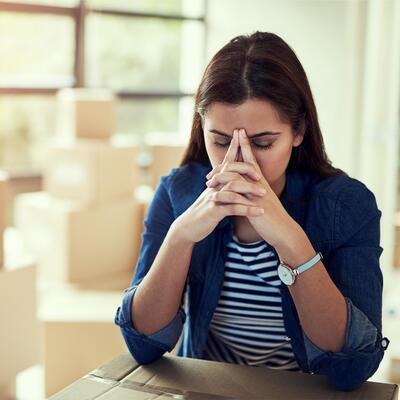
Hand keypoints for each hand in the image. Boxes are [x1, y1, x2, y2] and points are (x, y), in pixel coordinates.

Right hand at [173, 129, 265, 243]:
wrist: (188, 227)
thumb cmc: (203, 212)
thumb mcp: (212, 196)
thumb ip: (222, 185)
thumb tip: (232, 177)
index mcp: (215, 182)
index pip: (226, 161)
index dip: (234, 147)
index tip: (241, 133)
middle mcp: (214, 186)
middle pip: (230, 171)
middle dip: (246, 170)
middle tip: (260, 176)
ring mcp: (213, 198)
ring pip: (233, 189)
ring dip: (250, 190)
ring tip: (264, 194)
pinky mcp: (214, 211)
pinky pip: (232, 208)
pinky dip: (247, 209)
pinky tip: (258, 212)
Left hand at [206, 128, 298, 247]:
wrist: (283, 230)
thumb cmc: (271, 216)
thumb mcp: (261, 200)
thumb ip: (253, 190)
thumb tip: (243, 185)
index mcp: (261, 182)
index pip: (252, 159)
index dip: (245, 145)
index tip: (239, 132)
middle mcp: (259, 184)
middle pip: (242, 164)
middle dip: (227, 161)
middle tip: (210, 171)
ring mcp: (257, 194)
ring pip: (237, 178)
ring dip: (221, 177)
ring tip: (208, 182)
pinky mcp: (254, 206)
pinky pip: (237, 197)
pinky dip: (224, 195)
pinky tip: (213, 196)